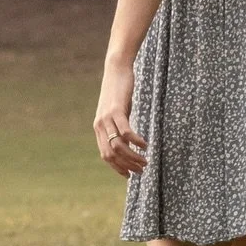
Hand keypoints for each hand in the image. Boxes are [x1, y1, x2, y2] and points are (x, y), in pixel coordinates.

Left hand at [94, 61, 146, 175]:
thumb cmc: (119, 92)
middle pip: (112, 154)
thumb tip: (127, 141)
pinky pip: (125, 131)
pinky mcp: (116, 110)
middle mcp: (99, 125)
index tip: (129, 174)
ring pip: (119, 146)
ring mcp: (106, 118)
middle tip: (142, 169)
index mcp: (98, 128)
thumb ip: (119, 126)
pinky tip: (145, 144)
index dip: (117, 167)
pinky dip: (136, 141)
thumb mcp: (117, 112)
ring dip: (133, 156)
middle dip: (127, 165)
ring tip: (146, 160)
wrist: (115, 70)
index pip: (105, 155)